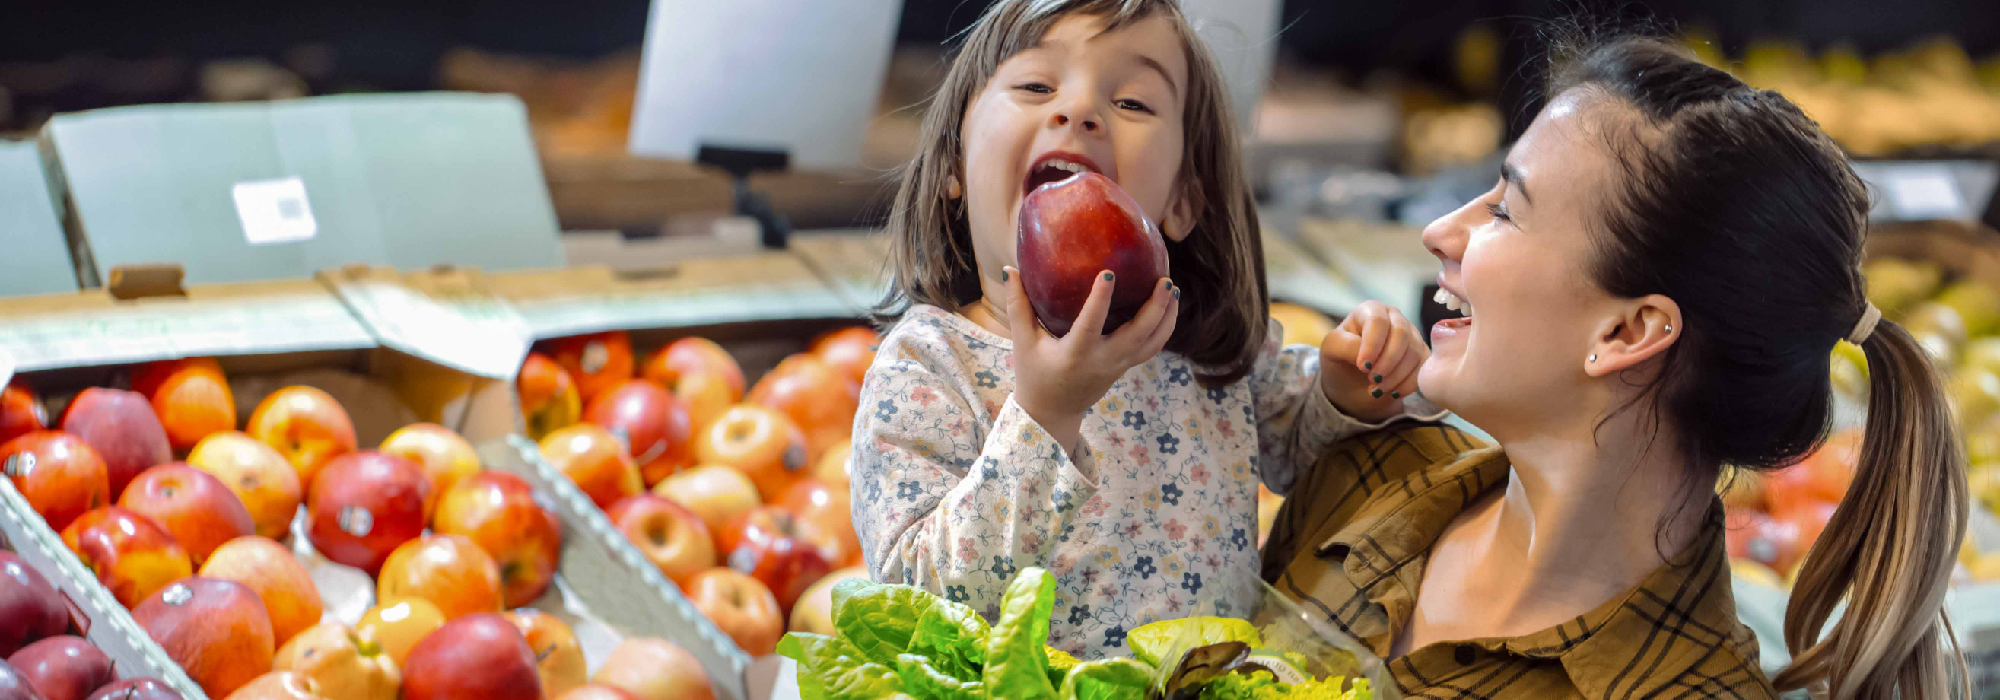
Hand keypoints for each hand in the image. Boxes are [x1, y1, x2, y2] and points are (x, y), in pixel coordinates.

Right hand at [1004, 266, 1179, 453]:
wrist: (1053, 412)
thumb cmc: (1034, 373)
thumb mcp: (1022, 342)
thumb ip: (1017, 306)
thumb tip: (1011, 269)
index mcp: (1075, 354)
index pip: (1091, 324)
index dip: (1101, 299)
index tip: (1109, 271)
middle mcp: (1102, 361)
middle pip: (1138, 335)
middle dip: (1155, 308)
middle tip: (1164, 280)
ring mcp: (1118, 366)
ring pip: (1152, 343)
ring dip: (1167, 317)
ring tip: (1173, 289)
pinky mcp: (1126, 367)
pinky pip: (1152, 348)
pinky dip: (1164, 328)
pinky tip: (1169, 305)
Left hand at [1319, 301, 1427, 422]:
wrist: (1353, 386)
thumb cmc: (1341, 361)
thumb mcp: (1332, 351)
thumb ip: (1346, 347)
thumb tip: (1368, 359)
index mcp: (1370, 310)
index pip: (1377, 321)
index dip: (1372, 344)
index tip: (1363, 367)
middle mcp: (1394, 318)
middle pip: (1401, 334)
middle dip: (1387, 361)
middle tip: (1373, 380)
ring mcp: (1411, 335)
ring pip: (1414, 352)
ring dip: (1396, 376)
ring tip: (1378, 390)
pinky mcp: (1422, 354)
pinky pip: (1424, 367)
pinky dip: (1409, 383)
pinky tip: (1393, 392)